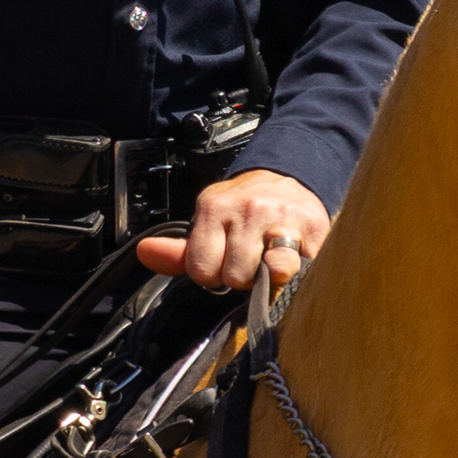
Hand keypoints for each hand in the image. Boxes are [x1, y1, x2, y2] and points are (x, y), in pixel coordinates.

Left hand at [136, 168, 328, 293]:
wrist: (290, 179)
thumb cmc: (244, 212)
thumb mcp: (208, 224)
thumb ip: (179, 250)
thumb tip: (144, 253)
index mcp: (214, 206)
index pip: (202, 269)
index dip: (213, 274)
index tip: (224, 262)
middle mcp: (248, 208)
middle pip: (234, 276)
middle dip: (242, 276)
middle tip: (250, 259)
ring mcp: (281, 217)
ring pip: (268, 275)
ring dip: (270, 278)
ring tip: (270, 259)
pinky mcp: (313, 229)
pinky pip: (298, 269)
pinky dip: (295, 273)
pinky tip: (293, 259)